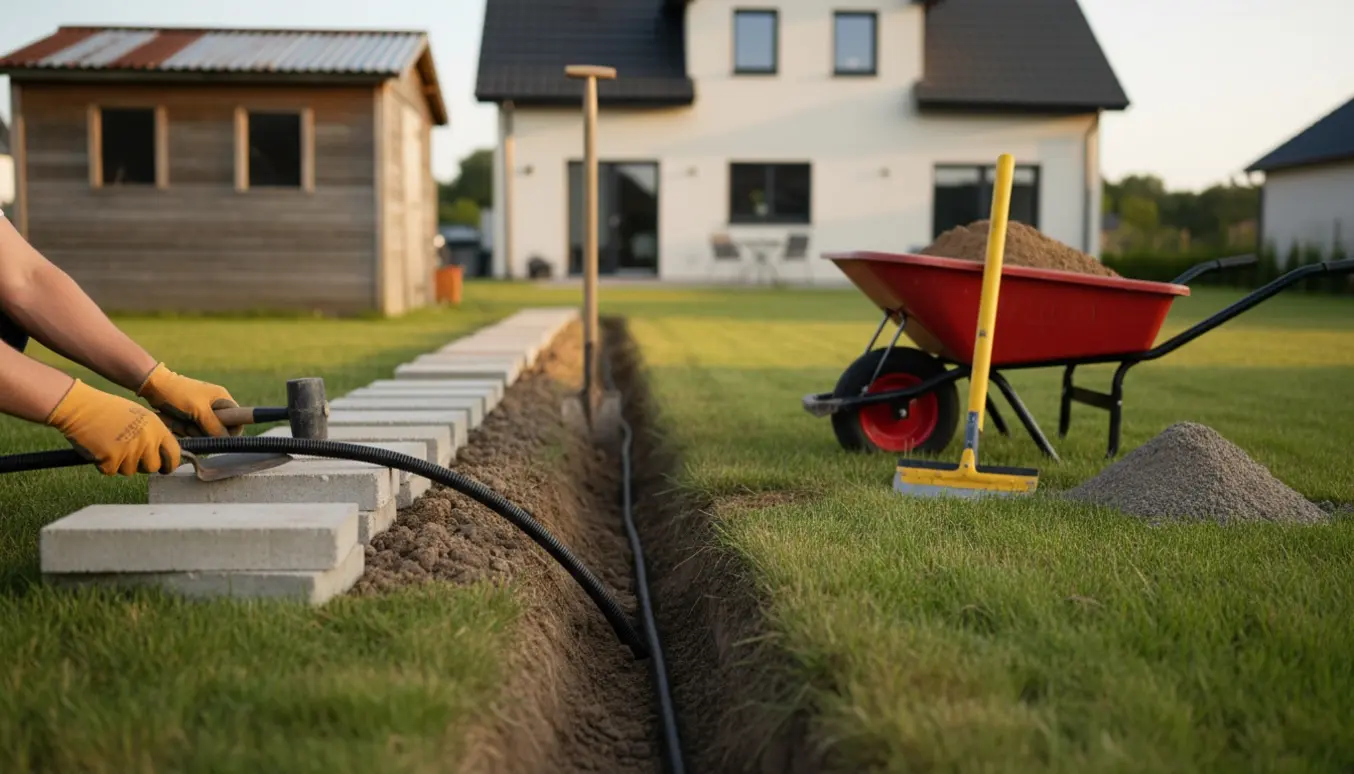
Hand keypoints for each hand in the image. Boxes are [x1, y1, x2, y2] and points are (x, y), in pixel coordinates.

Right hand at [45, 379, 181, 475]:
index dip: (170, 464)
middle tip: (129, 456)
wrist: (82, 407)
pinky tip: (99, 448)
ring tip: (110, 445)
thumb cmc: (109, 411)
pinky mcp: (112, 460)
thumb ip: (153, 434)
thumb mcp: (140, 417)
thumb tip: (162, 454)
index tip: (165, 468)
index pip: (174, 453)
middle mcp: (147, 440)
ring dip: (120, 463)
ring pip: (130, 471)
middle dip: (142, 465)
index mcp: (157, 428)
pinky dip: (104, 464)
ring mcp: (130, 451)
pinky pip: (111, 471)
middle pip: (152, 467)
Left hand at [136, 363, 242, 437]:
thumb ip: (214, 426)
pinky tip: (174, 421)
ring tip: (180, 420)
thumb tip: (226, 440)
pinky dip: (182, 429)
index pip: (238, 420)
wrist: (154, 386)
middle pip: (219, 429)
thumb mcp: (199, 411)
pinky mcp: (190, 417)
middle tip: (192, 424)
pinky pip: (191, 431)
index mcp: (222, 399)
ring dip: (191, 431)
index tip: (218, 435)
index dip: (231, 430)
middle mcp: (215, 406)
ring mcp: (202, 412)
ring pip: (204, 432)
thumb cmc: (179, 394)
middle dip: (205, 431)